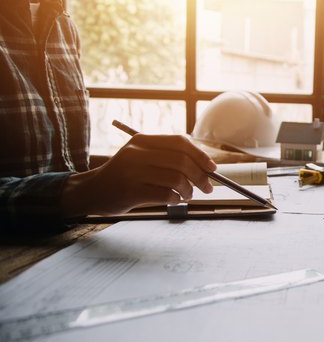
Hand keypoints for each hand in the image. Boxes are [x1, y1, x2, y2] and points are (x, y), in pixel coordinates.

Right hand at [62, 134, 215, 216]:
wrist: (92, 191)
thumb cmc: (125, 175)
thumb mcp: (141, 156)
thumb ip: (168, 157)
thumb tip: (206, 167)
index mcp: (142, 140)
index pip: (180, 142)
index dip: (200, 155)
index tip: (212, 168)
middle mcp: (137, 153)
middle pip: (182, 161)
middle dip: (201, 176)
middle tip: (207, 188)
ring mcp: (133, 172)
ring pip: (177, 179)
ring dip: (189, 190)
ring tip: (188, 195)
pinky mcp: (131, 192)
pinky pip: (166, 195)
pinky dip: (177, 199)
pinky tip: (175, 200)